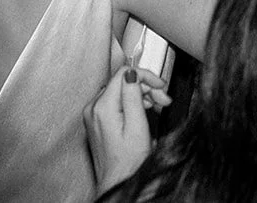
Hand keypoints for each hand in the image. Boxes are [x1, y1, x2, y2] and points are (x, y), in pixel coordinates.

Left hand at [84, 63, 158, 194]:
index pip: (124, 73)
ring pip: (120, 91)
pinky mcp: (96, 121)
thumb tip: (132, 72)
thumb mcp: (137, 126)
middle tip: (163, 99)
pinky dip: (132, 103)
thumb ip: (133, 96)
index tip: (160, 85)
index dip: (145, 76)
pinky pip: (116, 102)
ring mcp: (93, 115)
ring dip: (141, 95)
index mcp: (102, 107)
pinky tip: (144, 112)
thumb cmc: (128, 163)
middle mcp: (93, 108)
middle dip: (145, 87)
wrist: (117, 183)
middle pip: (122, 82)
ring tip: (157, 107)